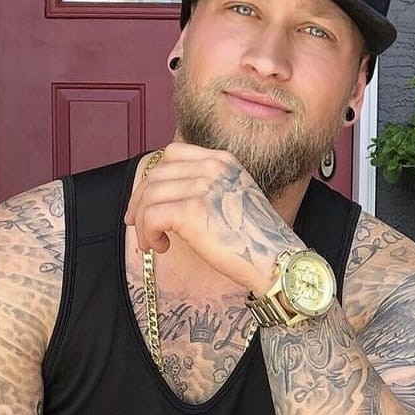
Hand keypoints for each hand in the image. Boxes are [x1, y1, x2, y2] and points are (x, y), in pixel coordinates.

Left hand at [124, 141, 298, 294]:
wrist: (277, 261)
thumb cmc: (256, 241)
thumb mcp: (233, 201)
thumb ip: (207, 190)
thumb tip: (167, 199)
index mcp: (223, 161)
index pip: (172, 154)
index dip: (153, 177)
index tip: (146, 201)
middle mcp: (212, 168)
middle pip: (156, 174)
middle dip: (139, 201)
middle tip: (137, 225)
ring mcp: (202, 187)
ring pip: (150, 197)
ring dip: (144, 223)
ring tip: (152, 244)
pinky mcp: (192, 211)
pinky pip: (151, 216)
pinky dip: (148, 234)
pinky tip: (161, 248)